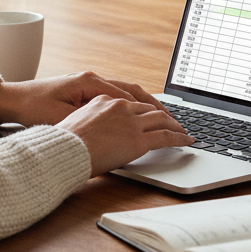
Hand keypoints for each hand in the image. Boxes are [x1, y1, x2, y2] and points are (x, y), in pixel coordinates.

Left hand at [0, 71, 169, 126]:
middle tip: (173, 120)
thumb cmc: (33, 109)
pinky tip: (138, 114)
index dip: (150, 111)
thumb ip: (91, 121)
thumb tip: (117, 127)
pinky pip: (115, 93)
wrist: (11, 100)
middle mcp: (92, 78)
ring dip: (144, 103)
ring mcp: (88, 82)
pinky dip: (131, 103)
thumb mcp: (62, 119)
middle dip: (154, 105)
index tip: (167, 123)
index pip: (128, 96)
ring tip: (163, 117)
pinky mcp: (83, 89)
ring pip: (125, 90)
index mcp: (89, 82)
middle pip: (132, 89)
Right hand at [58, 95, 193, 175]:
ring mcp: (131, 122)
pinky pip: (166, 136)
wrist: (63, 151)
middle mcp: (120, 107)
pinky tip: (187, 141)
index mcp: (104, 100)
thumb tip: (95, 131)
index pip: (131, 103)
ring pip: (161, 120)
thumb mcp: (75, 123)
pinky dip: (179, 138)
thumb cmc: (63, 143)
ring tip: (182, 131)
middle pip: (149, 109)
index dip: (144, 110)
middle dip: (162, 116)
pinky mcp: (139, 140)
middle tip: (172, 122)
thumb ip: (91, 122)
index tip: (149, 115)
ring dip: (174, 125)